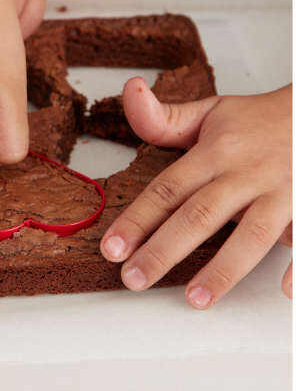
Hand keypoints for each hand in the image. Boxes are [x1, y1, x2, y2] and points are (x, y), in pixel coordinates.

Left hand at [100, 79, 291, 307]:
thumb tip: (129, 91)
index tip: (111, 247)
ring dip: (222, 269)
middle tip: (134, 278)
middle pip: (199, 215)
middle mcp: (246, 173)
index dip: (136, 219)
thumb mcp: (211, 112)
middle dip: (164, 249)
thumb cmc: (262, 121)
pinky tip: (287, 291)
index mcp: (216, 153)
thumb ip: (164, 116)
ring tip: (194, 299)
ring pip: (251, 234)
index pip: (167, 189)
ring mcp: (283, 191)